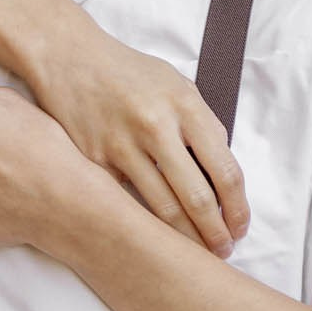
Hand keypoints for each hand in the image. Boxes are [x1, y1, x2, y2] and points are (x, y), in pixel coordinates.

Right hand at [22, 6, 248, 253]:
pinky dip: (144, 222)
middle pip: (197, 197)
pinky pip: (126, 201)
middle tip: (223, 250)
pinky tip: (155, 237)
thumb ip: (203, 124)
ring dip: (184, 237)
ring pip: (161, 208)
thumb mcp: (177, 85)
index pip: (225, 169)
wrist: (70, 58)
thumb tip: (223, 171)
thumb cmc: (129, 73)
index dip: (238, 207)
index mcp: (185, 105)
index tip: (241, 226)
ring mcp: (122, 145)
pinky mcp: (94, 160)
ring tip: (196, 252)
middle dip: (215, 233)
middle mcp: (156, 126)